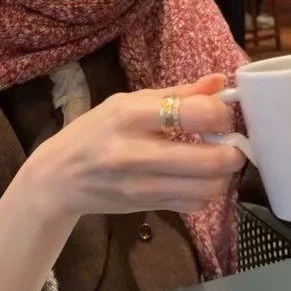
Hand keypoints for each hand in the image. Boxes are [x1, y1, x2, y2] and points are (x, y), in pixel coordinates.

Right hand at [28, 73, 244, 218]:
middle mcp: (137, 153)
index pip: (197, 113)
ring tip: (212, 162)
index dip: (220, 114)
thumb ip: (178, 93)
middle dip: (232, 151)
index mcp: (132, 115)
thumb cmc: (95, 132)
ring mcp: (142, 186)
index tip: (217, 115)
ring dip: (221, 175)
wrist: (58, 178)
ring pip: (208, 189)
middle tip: (228, 144)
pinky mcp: (147, 208)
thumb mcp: (127, 101)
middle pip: (211, 160)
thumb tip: (221, 82)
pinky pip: (195, 205)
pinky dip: (204, 193)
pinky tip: (194, 180)